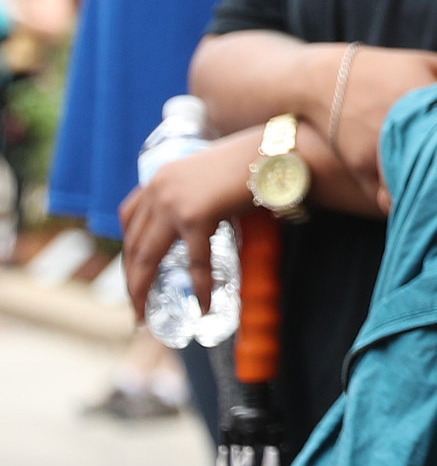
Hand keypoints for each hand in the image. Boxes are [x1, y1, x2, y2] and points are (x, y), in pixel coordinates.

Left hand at [119, 127, 261, 319]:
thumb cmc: (257, 160)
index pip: (129, 217)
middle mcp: (160, 188)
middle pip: (133, 244)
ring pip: (148, 258)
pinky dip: (200, 287)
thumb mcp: (214, 175)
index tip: (134, 270)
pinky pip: (195, 262)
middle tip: (137, 307)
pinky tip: (204, 305)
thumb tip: (206, 220)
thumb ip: (199, 194)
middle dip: (132, 279)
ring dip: (145, 291)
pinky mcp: (196, 216)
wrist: (280, 149)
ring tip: (148, 316)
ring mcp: (175, 203)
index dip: (128, 249)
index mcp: (162, 177)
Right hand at [323, 47, 436, 206]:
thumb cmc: (386, 69)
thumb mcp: (429, 63)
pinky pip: (389, 199)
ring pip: (412, 192)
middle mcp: (398, 133)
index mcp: (421, 103)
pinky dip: (404, 199)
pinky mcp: (360, 172)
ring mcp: (376, 156)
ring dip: (430, 194)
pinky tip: (420, 193)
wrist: (323, 80)